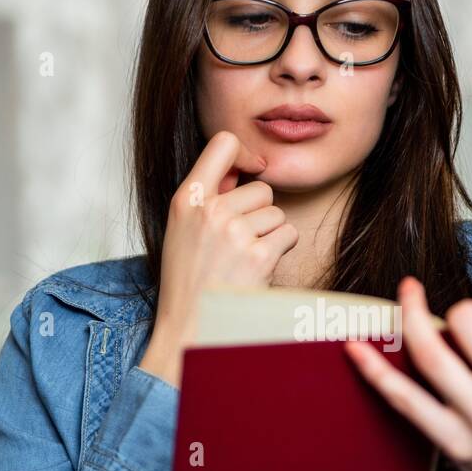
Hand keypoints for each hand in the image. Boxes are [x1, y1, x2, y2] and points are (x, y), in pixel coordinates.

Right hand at [139, 130, 298, 386]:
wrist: (191, 327)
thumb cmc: (189, 280)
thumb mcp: (183, 229)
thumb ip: (211, 195)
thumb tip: (245, 169)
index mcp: (186, 199)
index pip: (222, 143)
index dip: (244, 153)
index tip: (251, 170)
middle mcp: (210, 210)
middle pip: (262, 188)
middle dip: (259, 213)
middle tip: (239, 242)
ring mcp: (234, 232)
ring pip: (277, 214)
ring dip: (270, 235)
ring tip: (246, 259)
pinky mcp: (259, 255)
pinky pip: (288, 234)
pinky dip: (282, 250)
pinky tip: (260, 267)